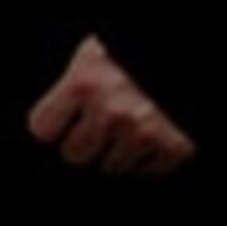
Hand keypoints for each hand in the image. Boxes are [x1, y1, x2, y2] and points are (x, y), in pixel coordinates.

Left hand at [25, 35, 195, 176]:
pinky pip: (149, 171)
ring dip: (117, 152)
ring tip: (128, 128)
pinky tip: (151, 137)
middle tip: (96, 128)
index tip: (58, 127)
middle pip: (75, 154)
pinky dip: (150, 159)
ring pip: (111, 166)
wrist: (182, 60)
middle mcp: (112, 112)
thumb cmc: (134, 54)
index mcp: (85, 83)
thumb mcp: (96, 54)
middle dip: (83, 143)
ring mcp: (144, 132)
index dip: (52, 127)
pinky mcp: (175, 147)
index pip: (43, 128)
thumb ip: (75, 83)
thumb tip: (57, 114)